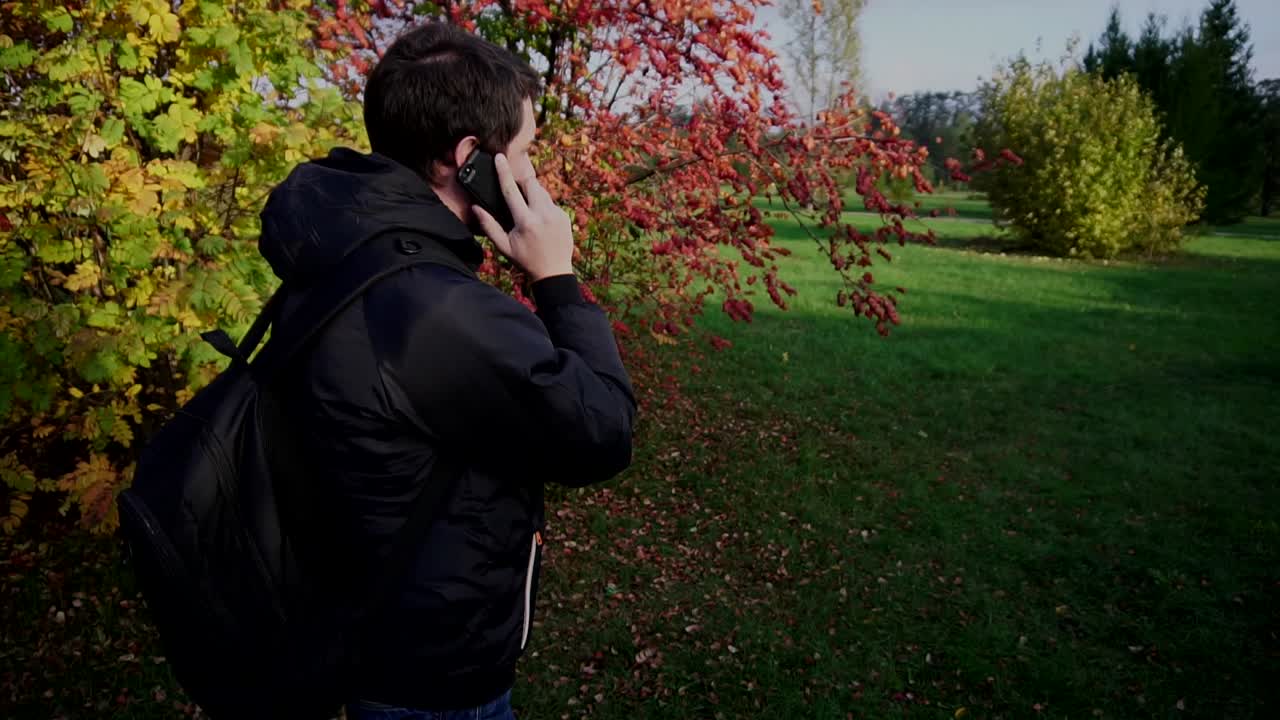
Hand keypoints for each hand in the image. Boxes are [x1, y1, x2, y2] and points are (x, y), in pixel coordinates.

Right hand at [473, 153, 574, 281]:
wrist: (554, 272)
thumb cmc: (525, 260)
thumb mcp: (504, 246)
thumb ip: (489, 226)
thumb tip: (476, 208)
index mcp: (525, 221)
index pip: (511, 190)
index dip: (503, 172)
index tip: (499, 157)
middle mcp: (543, 214)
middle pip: (531, 183)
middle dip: (522, 182)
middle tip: (516, 191)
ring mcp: (556, 214)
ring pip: (542, 191)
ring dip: (533, 194)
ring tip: (528, 212)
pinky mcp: (564, 216)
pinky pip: (551, 202)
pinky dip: (543, 206)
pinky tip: (540, 222)